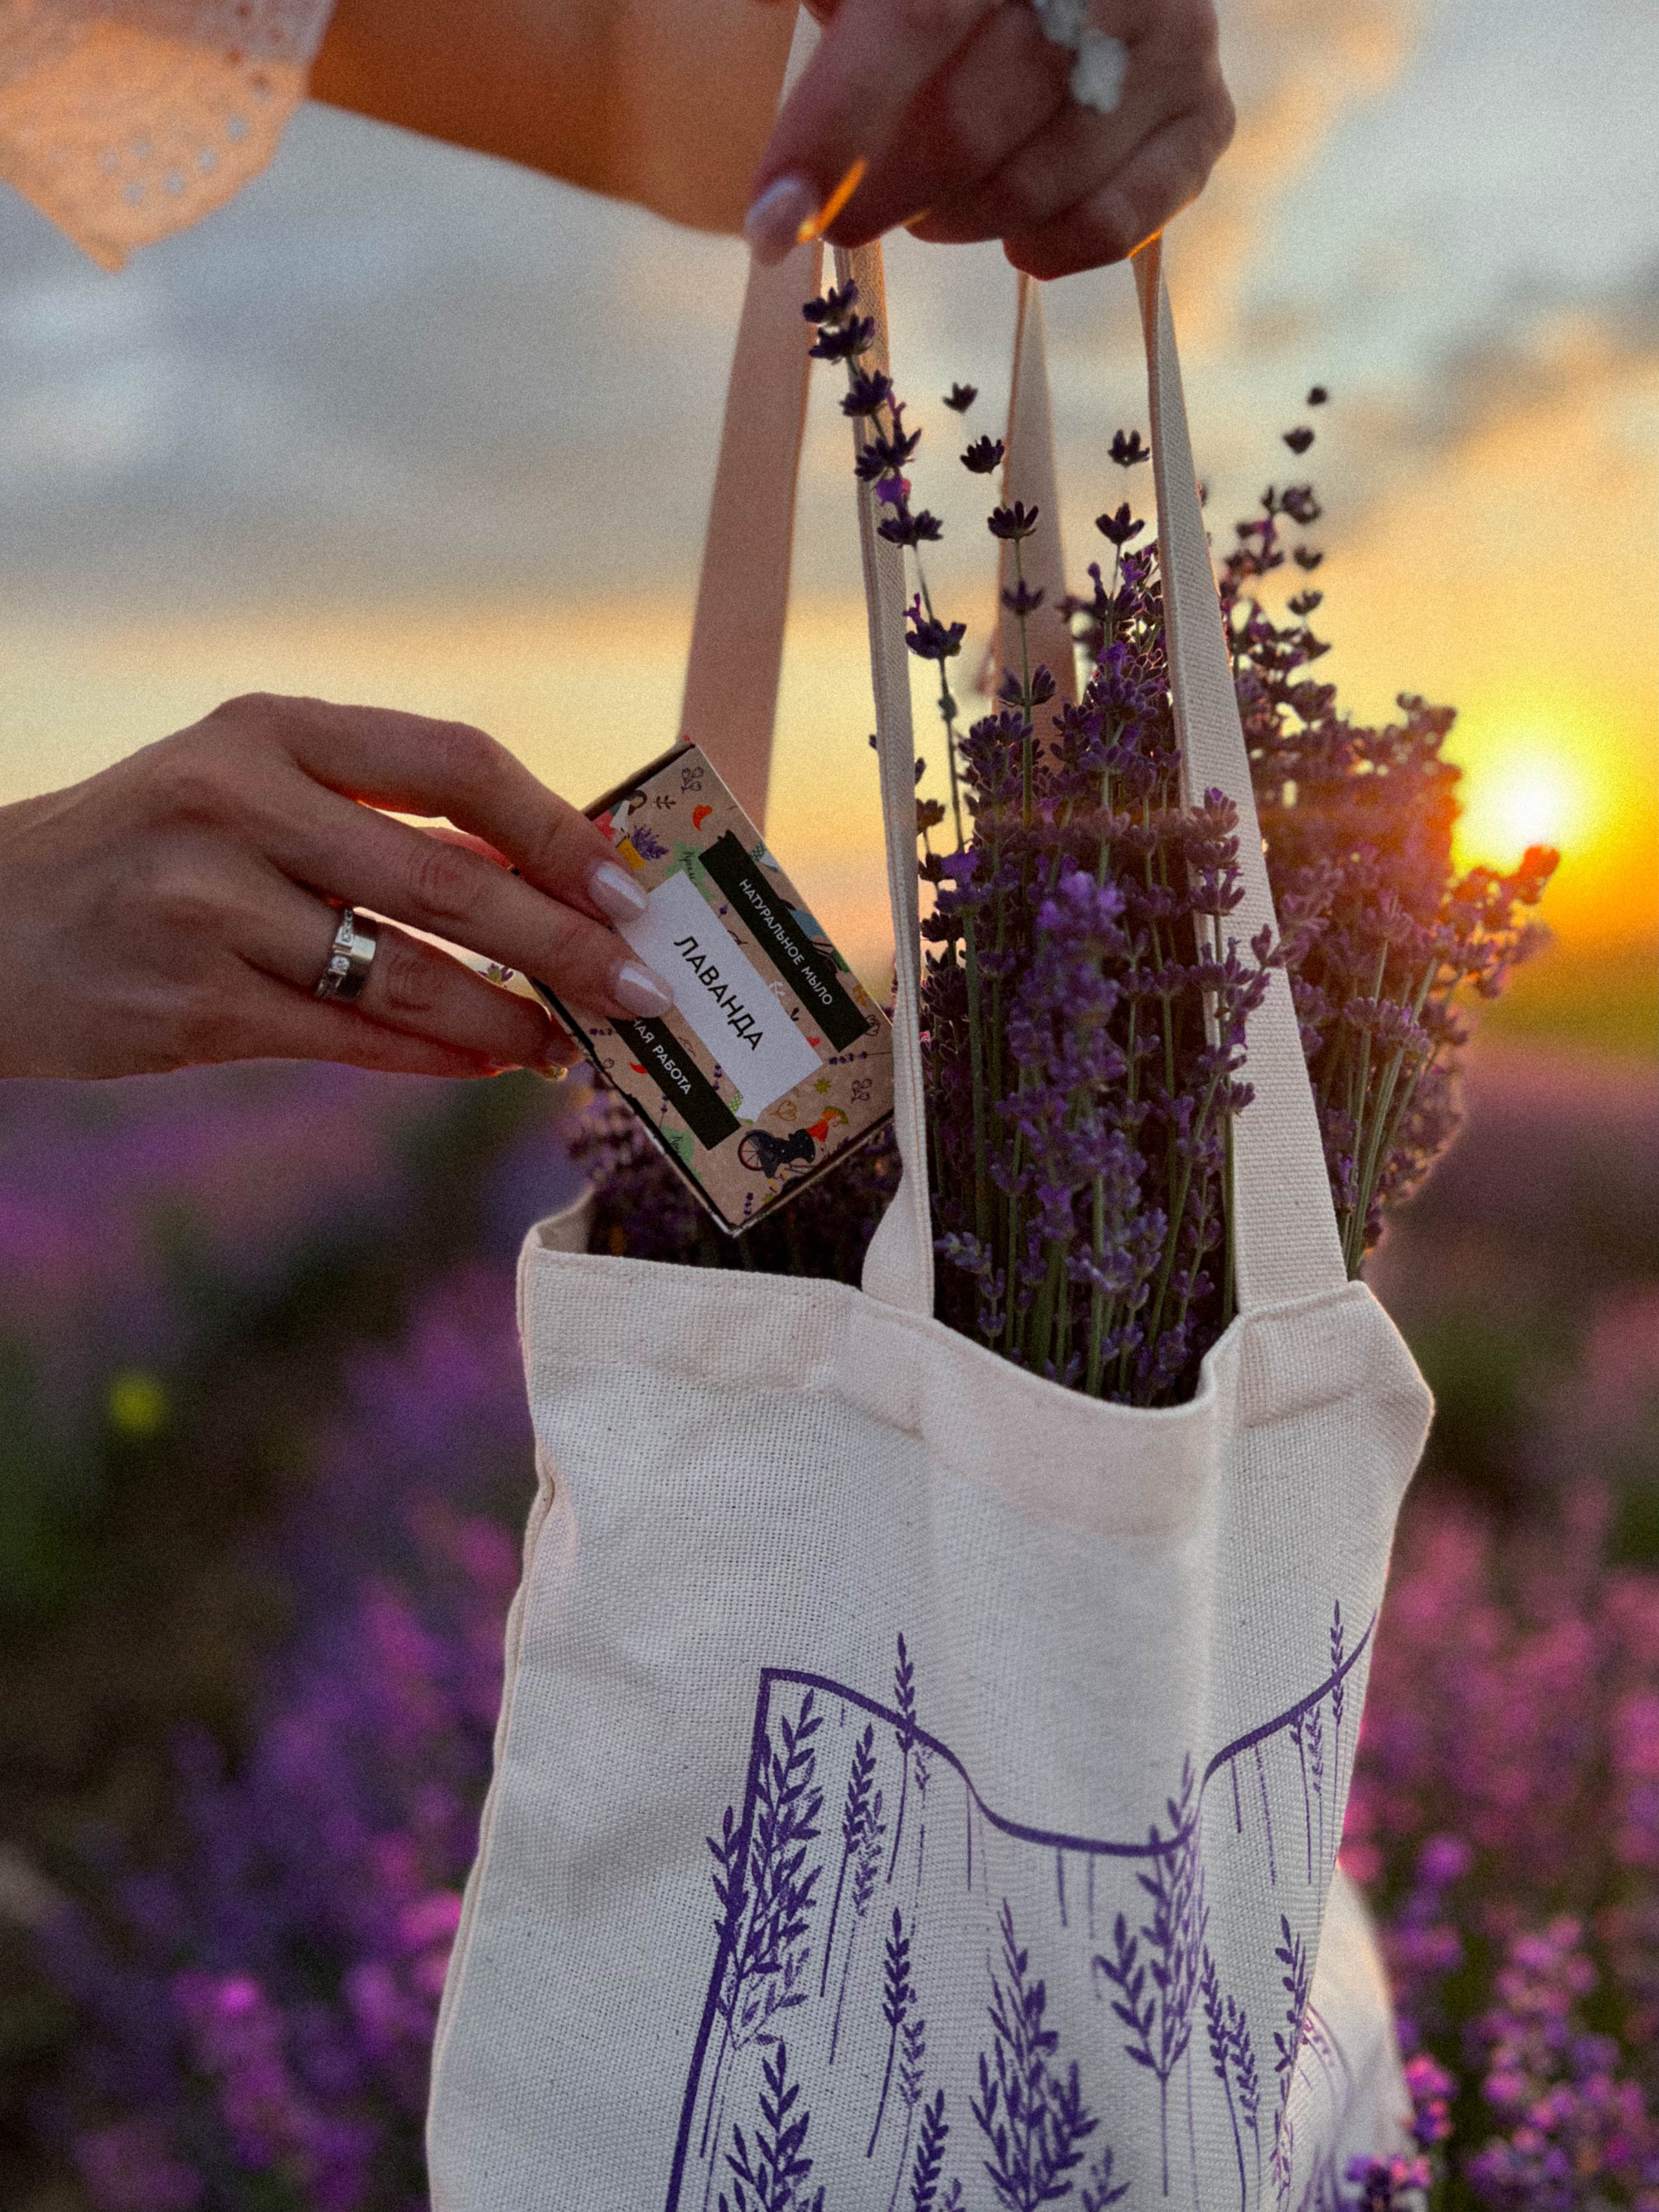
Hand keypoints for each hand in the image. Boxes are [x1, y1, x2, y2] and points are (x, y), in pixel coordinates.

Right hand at [0, 693, 674, 1081]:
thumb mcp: (243, 788)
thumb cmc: (146, 850)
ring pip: (404, 974)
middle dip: (564, 945)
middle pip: (447, 881)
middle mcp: (237, 804)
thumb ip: (371, 817)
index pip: (453, 763)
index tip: (629, 886)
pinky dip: (434, 1054)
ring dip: (509, 1018)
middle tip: (641, 989)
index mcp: (269, 729)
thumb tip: (537, 883)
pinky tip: (487, 1060)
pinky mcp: (189, 1007)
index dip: (557, 829)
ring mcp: (206, 908)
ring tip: (569, 1046)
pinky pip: (349, 1038)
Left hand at [745, 0, 1233, 279]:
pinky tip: (1012, 238)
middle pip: (970, 124)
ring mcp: (1174, 41)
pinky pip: (1118, 224)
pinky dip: (1049, 248)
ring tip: (929, 209)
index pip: (913, 23)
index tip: (769, 217)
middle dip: (885, 192)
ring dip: (956, 219)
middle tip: (841, 219)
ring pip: (1035, 184)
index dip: (831, 128)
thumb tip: (764, 44)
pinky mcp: (1205, 116)